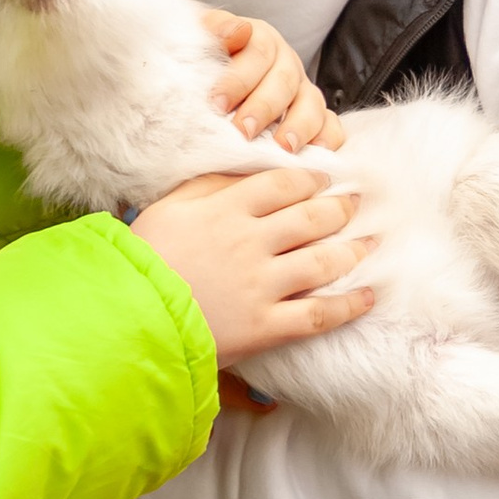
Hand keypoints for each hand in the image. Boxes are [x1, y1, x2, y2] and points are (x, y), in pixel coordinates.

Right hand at [133, 166, 374, 366]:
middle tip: (358, 205)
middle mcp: (252, 242)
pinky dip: (349, 305)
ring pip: (324, 260)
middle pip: (312, 217)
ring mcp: (262, 285)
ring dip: (354, 250)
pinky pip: (319, 313)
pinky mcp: (266, 326)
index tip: (326, 180)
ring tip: (371, 242)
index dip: (312, 180)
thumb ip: (206, 188)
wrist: (127, 316)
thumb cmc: (141, 261)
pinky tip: (368, 296)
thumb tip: (238, 172)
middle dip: (341, 209)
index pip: (284, 185)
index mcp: (227, 210)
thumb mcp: (167, 209)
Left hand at [202, 10, 345, 153]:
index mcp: (260, 39)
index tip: (217, 103)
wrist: (208, 86)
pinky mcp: (315, 117)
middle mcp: (286, 63)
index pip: (257, 53)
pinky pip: (331, 126)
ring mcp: (303, 91)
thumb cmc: (202, 66)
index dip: (238, 79)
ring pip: (312, 104)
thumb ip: (212, 32)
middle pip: (284, 81)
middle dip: (263, 108)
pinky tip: (314, 153)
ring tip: (283, 147)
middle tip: (242, 130)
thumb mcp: (198, 42)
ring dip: (298, 126)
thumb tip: (236, 32)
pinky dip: (327, 139)